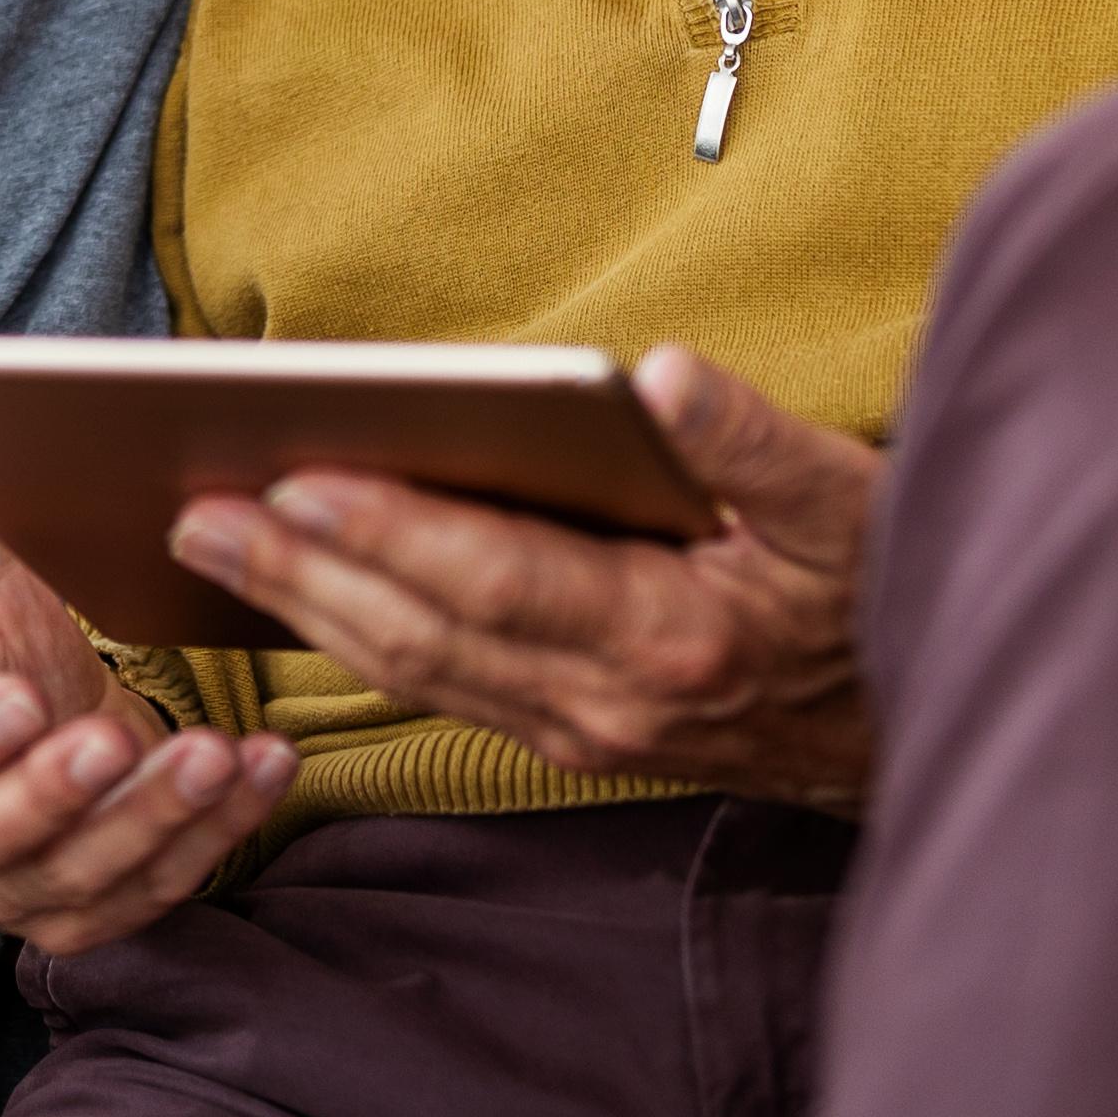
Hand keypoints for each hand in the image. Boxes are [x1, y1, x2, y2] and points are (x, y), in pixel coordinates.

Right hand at [0, 423, 295, 955]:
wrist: (52, 706)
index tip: (19, 700)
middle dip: (59, 792)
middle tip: (117, 737)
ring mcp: (12, 888)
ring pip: (79, 874)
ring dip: (154, 817)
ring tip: (216, 753)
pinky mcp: (88, 913)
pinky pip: (152, 889)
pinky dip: (214, 834)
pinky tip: (260, 770)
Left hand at [168, 342, 879, 807]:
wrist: (923, 736)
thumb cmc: (881, 594)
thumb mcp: (847, 501)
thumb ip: (751, 440)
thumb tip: (661, 373)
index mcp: (667, 635)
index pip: (495, 577)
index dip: (391, 530)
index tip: (295, 481)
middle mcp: (608, 702)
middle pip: (425, 634)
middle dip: (303, 574)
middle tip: (194, 516)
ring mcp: (587, 735)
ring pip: (419, 670)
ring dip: (311, 611)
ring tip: (214, 545)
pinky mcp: (579, 743)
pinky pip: (444, 689)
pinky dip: (363, 643)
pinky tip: (304, 600)